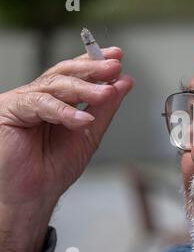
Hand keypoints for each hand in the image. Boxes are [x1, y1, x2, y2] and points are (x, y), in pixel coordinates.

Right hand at [0, 47, 133, 251]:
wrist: (35, 194)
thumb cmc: (56, 167)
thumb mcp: (89, 132)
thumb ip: (105, 107)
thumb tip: (124, 83)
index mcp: (56, 100)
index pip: (75, 74)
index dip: (95, 63)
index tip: (117, 57)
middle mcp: (38, 96)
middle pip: (65, 73)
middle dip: (92, 68)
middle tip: (114, 66)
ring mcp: (22, 101)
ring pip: (54, 84)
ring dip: (84, 88)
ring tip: (107, 92)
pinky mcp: (9, 110)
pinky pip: (39, 104)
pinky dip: (64, 111)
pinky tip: (82, 119)